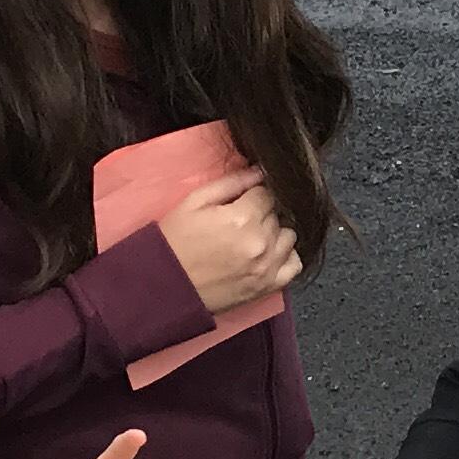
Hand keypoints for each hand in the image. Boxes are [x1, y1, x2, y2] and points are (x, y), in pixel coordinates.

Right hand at [155, 164, 301, 313]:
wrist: (163, 286)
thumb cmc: (174, 241)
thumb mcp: (194, 202)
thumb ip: (231, 183)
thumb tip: (260, 171)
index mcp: (242, 218)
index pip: (267, 194)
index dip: (254, 195)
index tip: (242, 201)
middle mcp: (261, 242)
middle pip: (277, 215)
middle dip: (261, 213)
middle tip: (239, 221)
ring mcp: (267, 267)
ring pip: (289, 236)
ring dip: (275, 234)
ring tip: (252, 237)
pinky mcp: (267, 286)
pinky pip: (294, 265)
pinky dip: (286, 256)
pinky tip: (269, 254)